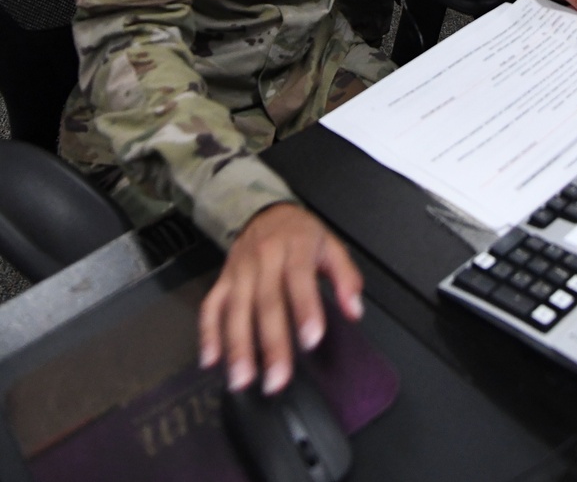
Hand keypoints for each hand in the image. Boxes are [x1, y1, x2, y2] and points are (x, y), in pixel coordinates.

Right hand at [199, 203, 362, 394]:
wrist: (267, 212)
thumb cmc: (300, 234)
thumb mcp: (331, 245)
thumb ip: (346, 277)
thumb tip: (354, 310)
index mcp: (295, 247)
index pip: (299, 278)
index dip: (305, 309)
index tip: (311, 339)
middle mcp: (264, 258)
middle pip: (266, 302)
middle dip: (271, 343)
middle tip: (277, 378)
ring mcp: (240, 270)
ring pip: (235, 309)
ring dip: (237, 346)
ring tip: (242, 378)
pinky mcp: (223, 280)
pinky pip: (211, 306)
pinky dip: (208, 333)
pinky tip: (210, 359)